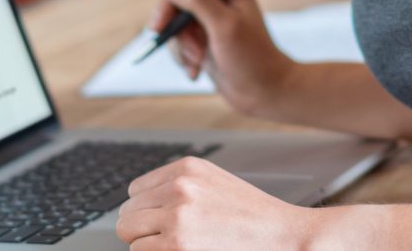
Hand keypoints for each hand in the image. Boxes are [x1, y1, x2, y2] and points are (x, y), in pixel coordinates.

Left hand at [116, 156, 320, 249]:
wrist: (284, 237)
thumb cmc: (253, 216)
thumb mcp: (214, 183)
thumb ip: (180, 186)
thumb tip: (141, 206)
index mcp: (187, 169)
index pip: (135, 190)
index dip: (146, 210)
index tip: (160, 222)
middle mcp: (179, 189)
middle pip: (127, 213)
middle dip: (141, 229)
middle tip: (164, 240)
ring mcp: (177, 218)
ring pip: (129, 234)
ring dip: (146, 245)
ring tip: (173, 247)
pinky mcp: (177, 245)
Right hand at [150, 0, 295, 117]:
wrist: (265, 93)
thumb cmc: (252, 59)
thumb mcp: (224, 27)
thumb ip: (197, 1)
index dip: (168, 2)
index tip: (160, 28)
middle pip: (175, 3)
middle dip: (178, 31)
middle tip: (190, 53)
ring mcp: (210, 20)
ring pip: (174, 25)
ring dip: (182, 48)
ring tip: (198, 63)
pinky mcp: (204, 39)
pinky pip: (179, 43)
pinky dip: (183, 57)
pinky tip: (197, 71)